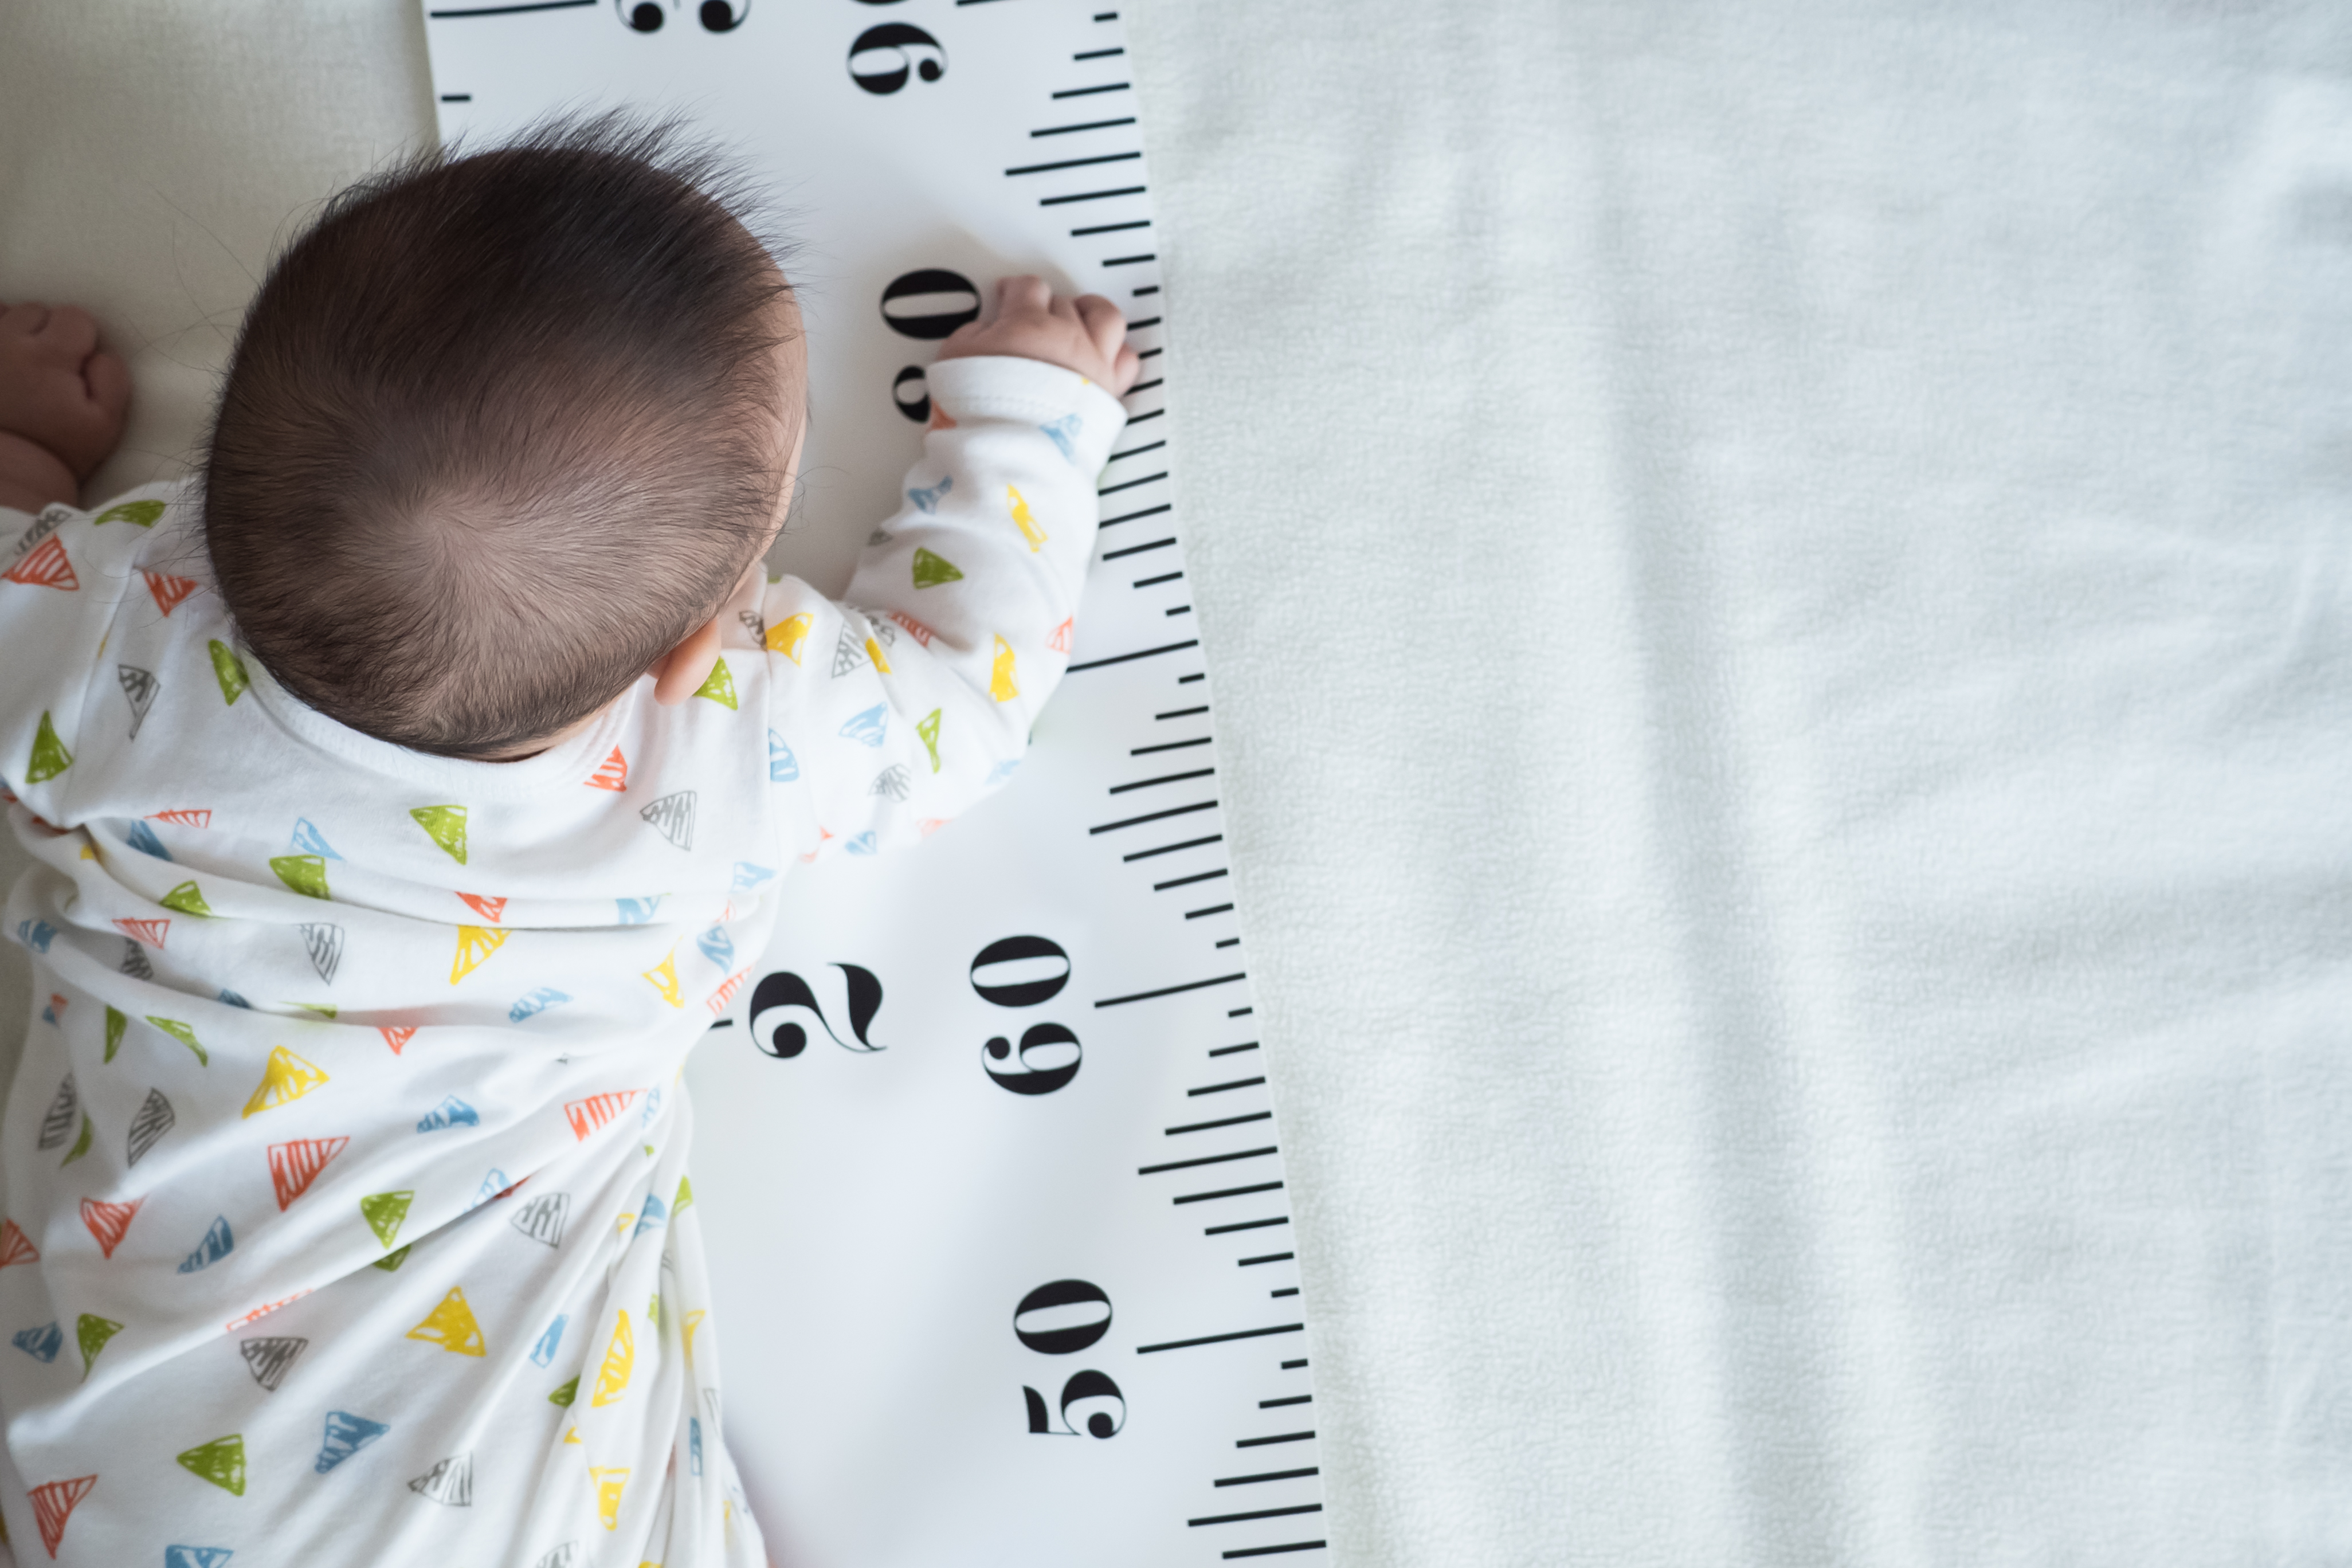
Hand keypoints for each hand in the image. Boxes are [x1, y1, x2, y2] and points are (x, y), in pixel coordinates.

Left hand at [0, 302, 130, 512]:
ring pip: (8, 313)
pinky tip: (5, 359)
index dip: (83, 341)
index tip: (77, 370)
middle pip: (39, 311)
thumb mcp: (106, 424)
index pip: (76, 317)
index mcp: (48, 355)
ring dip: (19, 331)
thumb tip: (101, 351)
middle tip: (49, 371)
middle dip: (49, 334)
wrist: (4, 470)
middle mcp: (8, 340)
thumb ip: (113, 378)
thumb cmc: (57, 448)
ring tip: (23, 364)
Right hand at [936, 276, 1140, 395]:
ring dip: (1091, 313)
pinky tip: (1103, 356)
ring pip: (1105, 319)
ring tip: (1080, 318)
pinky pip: (1126, 361)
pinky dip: (1115, 354)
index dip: (1015, 290)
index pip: (1028, 288)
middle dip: (1045, 308)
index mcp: (1029, 324)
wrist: (1008, 455)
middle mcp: (1067, 339)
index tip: (1008, 296)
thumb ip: (973, 334)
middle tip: (1032, 320)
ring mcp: (1092, 366)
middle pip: (1063, 304)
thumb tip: (987, 331)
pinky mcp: (1108, 395)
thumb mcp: (955, 359)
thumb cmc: (980, 411)